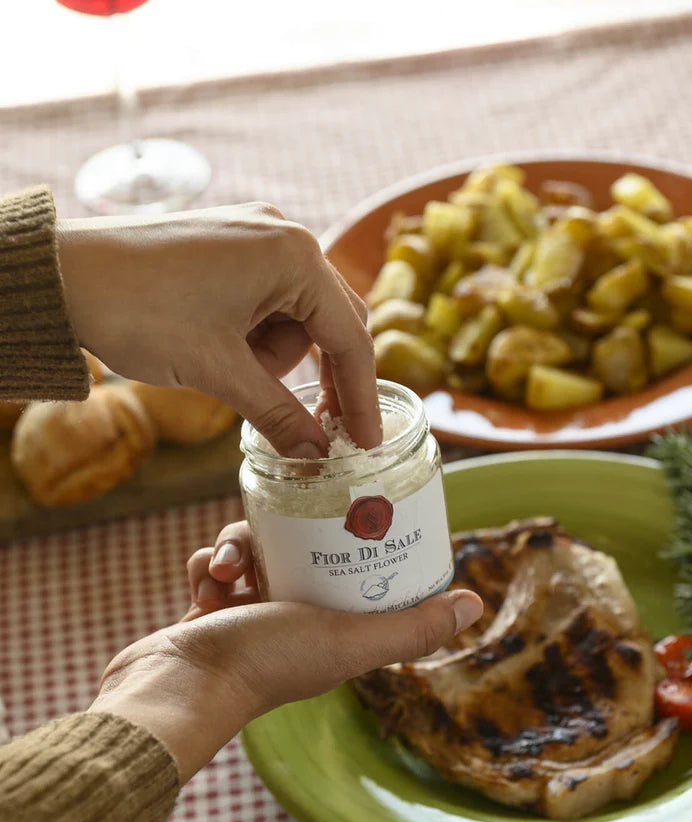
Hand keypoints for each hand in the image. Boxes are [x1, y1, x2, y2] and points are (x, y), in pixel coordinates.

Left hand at [57, 203, 379, 453]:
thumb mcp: (218, 372)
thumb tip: (318, 454)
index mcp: (293, 256)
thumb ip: (278, 414)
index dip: (361, 398)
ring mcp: (255, 237)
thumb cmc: (139, 311)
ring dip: (274, 359)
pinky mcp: (229, 246)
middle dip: (320, 379)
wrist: (61, 276)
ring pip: (295, 318)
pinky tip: (220, 350)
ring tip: (225, 371)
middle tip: (316, 431)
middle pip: (331, 323)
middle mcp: (283, 236)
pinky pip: (266, 302)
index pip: (350, 337)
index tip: (367, 444)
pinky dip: (253, 338)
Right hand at [89, 522, 481, 782]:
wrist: (175, 686)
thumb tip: (473, 603)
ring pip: (255, 550)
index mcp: (335, 631)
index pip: (357, 574)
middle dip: (282, 536)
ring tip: (226, 570)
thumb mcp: (348, 641)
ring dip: (237, 551)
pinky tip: (204, 586)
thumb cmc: (264, 663)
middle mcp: (295, 623)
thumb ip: (410, 629)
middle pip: (302, 550)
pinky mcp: (210, 610)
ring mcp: (251, 617)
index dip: (358, 540)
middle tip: (271, 532)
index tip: (350, 511)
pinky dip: (208, 567)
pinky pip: (216, 564)